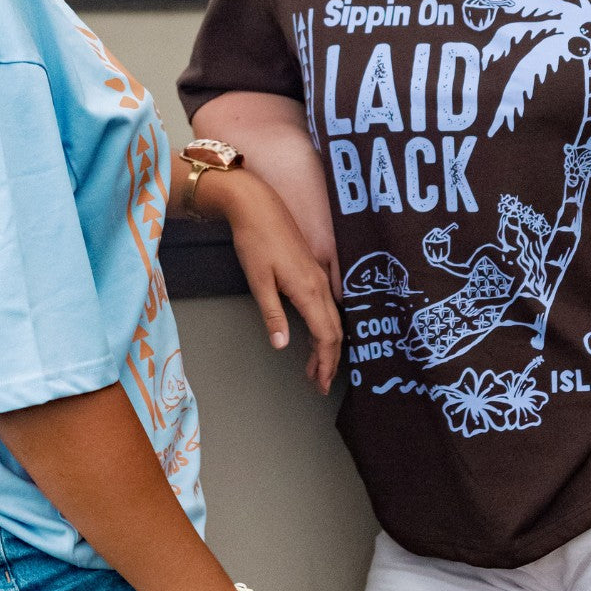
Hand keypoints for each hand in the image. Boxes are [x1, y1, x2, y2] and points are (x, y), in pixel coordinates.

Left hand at [210, 171, 342, 393]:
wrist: (257, 205)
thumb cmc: (255, 240)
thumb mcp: (259, 281)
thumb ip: (272, 314)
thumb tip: (283, 345)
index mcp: (308, 289)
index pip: (325, 335)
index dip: (325, 362)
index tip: (319, 383)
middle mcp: (320, 284)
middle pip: (335, 330)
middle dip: (330, 360)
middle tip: (320, 384)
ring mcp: (319, 276)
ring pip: (333, 319)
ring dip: (327, 346)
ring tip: (316, 368)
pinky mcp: (313, 271)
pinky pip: (327, 306)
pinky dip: (324, 328)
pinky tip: (313, 336)